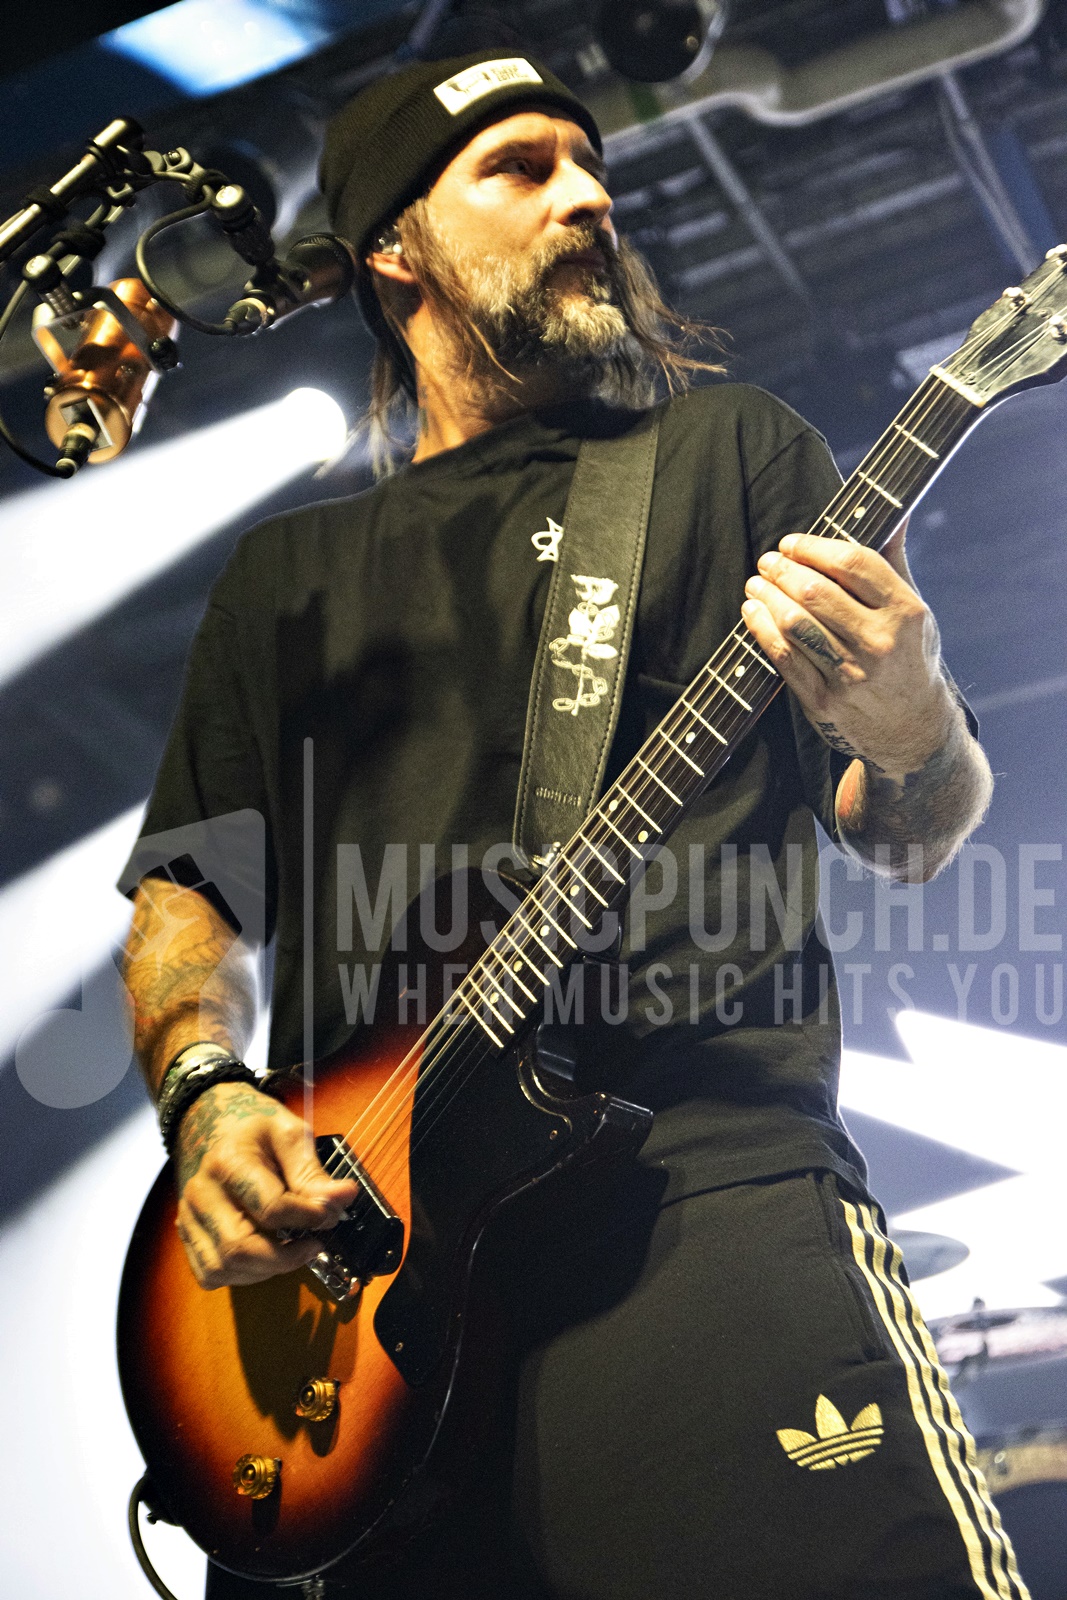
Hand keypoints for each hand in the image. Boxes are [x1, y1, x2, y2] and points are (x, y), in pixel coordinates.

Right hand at [173, 1081, 359, 1288]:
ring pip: (225, 1267)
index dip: (308, 1218)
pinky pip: (210, 1275)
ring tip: (292, 1250)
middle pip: (241, 1247)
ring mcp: (190, 1216)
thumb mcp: (290, 1136)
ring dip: (267, 1270)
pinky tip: (265, 1256)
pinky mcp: (187, 1234)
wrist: (215, 1126)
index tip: (330, 1216)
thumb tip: (344, 1198)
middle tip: (314, 1244)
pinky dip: (242, 1276)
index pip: (271, 1207)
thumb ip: (312, 1172)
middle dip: (287, 1257)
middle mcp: (202, 1192)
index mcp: (228, 1161)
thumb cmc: (256, 1130)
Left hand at [740, 528, 954, 778]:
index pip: (853, 563)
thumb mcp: (913, 610)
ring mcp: (851, 675)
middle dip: (783, 569)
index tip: (791, 542)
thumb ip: (893, 561)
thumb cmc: (908, 657)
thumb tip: (894, 511)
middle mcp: (880, 643)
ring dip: (767, 596)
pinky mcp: (823, 701)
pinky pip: (782, 657)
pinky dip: (760, 628)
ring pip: (795, 623)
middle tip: (767, 561)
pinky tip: (753, 612)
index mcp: (905, 612)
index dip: (814, 546)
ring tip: (756, 582)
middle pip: (817, 592)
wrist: (912, 730)